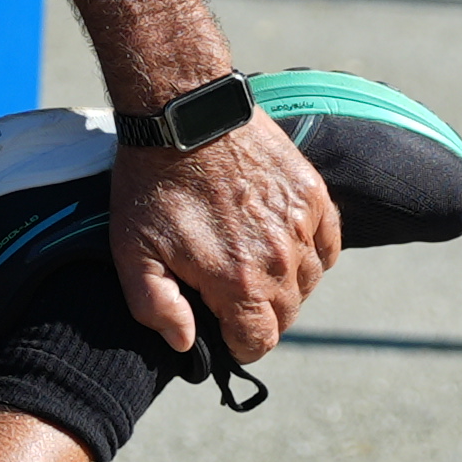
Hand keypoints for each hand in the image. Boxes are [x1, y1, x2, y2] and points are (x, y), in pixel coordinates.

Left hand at [106, 123, 339, 374]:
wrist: (183, 116)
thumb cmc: (153, 186)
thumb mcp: (133, 253)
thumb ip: (157, 308)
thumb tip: (186, 344)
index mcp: (237, 283)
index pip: (259, 343)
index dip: (240, 345)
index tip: (225, 333)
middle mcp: (279, 261)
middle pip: (286, 316)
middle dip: (261, 317)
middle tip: (233, 298)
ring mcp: (301, 226)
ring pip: (309, 283)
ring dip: (286, 286)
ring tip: (256, 269)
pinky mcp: (313, 196)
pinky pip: (328, 245)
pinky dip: (312, 253)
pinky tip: (287, 246)